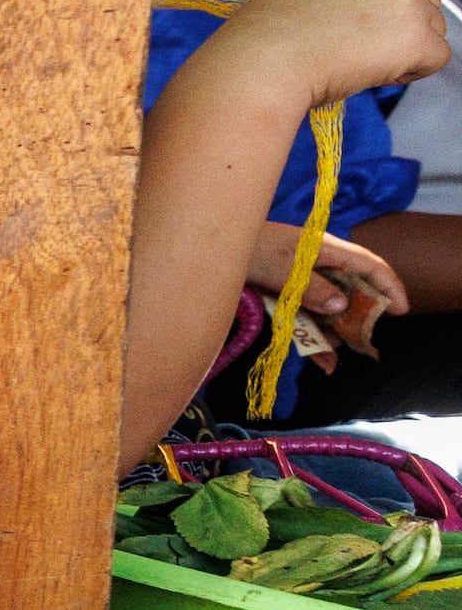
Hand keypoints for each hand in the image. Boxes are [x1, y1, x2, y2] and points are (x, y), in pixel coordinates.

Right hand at [228, 0, 450, 101]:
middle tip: (362, 55)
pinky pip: (436, 60)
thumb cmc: (263, 41)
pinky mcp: (416, 39)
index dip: (387, 16)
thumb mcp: (297, 0)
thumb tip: (345, 22)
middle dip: (403, 32)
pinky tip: (373, 75)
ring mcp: (407, 6)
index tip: (363, 35)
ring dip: (406, 53)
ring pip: (433, 33)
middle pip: (425, 6)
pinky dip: (412, 73)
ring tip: (362, 65)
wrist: (262, 62)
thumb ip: (334, 1)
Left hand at [252, 222, 412, 354]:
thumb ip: (310, 287)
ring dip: (333, 334)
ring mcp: (302, 282)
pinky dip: (312, 338)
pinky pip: (305, 318)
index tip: (401, 311)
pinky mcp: (284, 296)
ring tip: (332, 359)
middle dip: (359, 319)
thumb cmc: (247, 248)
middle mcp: (319, 266)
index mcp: (326, 250)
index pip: (370, 266)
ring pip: (328, 311)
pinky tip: (321, 361)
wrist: (207, 249)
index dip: (389, 286)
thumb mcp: (280, 268)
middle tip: (362, 343)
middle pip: (352, 293)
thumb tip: (341, 307)